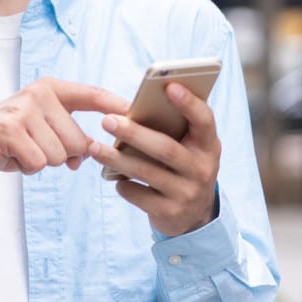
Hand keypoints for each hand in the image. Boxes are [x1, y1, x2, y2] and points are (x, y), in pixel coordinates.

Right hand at [0, 78, 129, 202]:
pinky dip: (26, 168)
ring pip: (60, 155)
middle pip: (78, 141)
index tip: (139, 113)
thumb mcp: (38, 127)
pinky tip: (9, 157)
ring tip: (19, 151)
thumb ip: (68, 132)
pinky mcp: (8, 131)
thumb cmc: (4, 140)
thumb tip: (96, 151)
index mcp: (48, 88)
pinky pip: (39, 163)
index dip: (118, 106)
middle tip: (32, 148)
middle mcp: (37, 94)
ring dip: (41, 162)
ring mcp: (22, 110)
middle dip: (60, 155)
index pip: (93, 95)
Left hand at [90, 82, 220, 235]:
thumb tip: (132, 106)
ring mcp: (188, 193)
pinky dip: (122, 184)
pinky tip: (112, 177)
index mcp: (208, 145)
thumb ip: (171, 128)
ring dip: (116, 158)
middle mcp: (203, 170)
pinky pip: (138, 194)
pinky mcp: (170, 213)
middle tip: (106, 120)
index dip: (189, 103)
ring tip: (93, 147)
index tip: (169, 86)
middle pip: (166, 148)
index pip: (204, 120)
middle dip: (134, 133)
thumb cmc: (181, 166)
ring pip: (146, 172)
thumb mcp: (187, 147)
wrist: (193, 215)